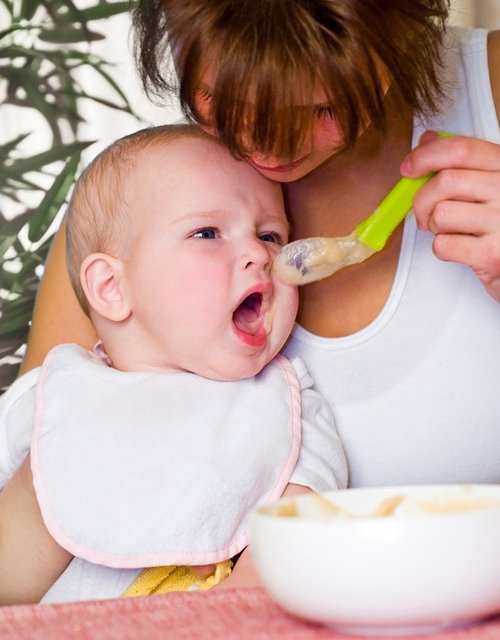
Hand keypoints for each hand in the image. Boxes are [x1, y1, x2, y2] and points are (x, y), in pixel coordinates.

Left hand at [401, 131, 499, 301]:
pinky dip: (441, 249)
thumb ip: (462, 163)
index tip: (409, 167)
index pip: (462, 149)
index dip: (427, 155)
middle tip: (425, 214)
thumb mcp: (489, 188)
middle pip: (445, 181)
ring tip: (449, 232)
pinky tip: (459, 249)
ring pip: (441, 214)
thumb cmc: (499, 227)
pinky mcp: (493, 255)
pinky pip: (444, 244)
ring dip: (434, 226)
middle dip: (423, 200)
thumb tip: (427, 139)